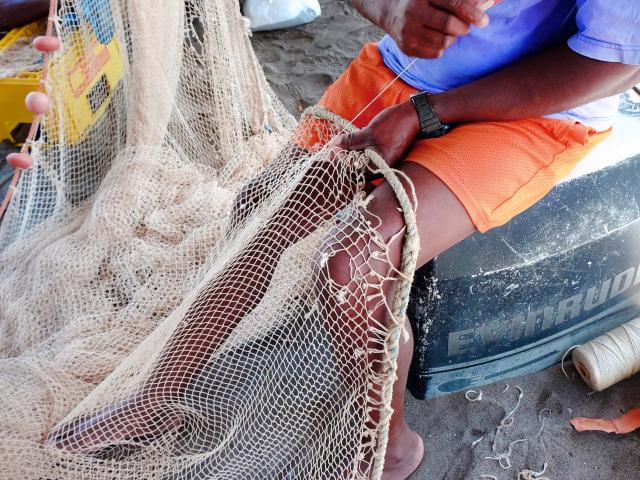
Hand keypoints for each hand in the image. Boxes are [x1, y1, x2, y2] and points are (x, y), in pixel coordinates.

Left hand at [332, 100, 420, 167]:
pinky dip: (361, 151)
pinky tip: (357, 142)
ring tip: (344, 144)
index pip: (354, 173)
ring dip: (352, 154)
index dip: (341, 163)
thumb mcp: (368, 132)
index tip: (331, 152)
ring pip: (363, 163)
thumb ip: (350, 141)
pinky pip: (369, 157)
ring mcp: (385, 163)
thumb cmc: (394, 124)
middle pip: (358, 170)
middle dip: (345, 159)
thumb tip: (333, 145)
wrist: (415, 115)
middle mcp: (383, 169)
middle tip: (335, 147)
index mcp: (379, 167)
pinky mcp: (386, 156)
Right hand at [353, 0, 492, 57]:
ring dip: (452, 39)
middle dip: (463, 28)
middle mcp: (413, 13)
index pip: (453, 4)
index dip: (471, 13)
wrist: (390, 11)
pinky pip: (434, 53)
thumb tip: (489, 3)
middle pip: (447, 25)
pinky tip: (436, 39)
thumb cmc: (422, 1)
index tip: (484, 21)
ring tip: (448, 32)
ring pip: (442, 42)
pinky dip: (441, 48)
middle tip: (466, 28)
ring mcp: (408, 32)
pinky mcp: (406, 47)